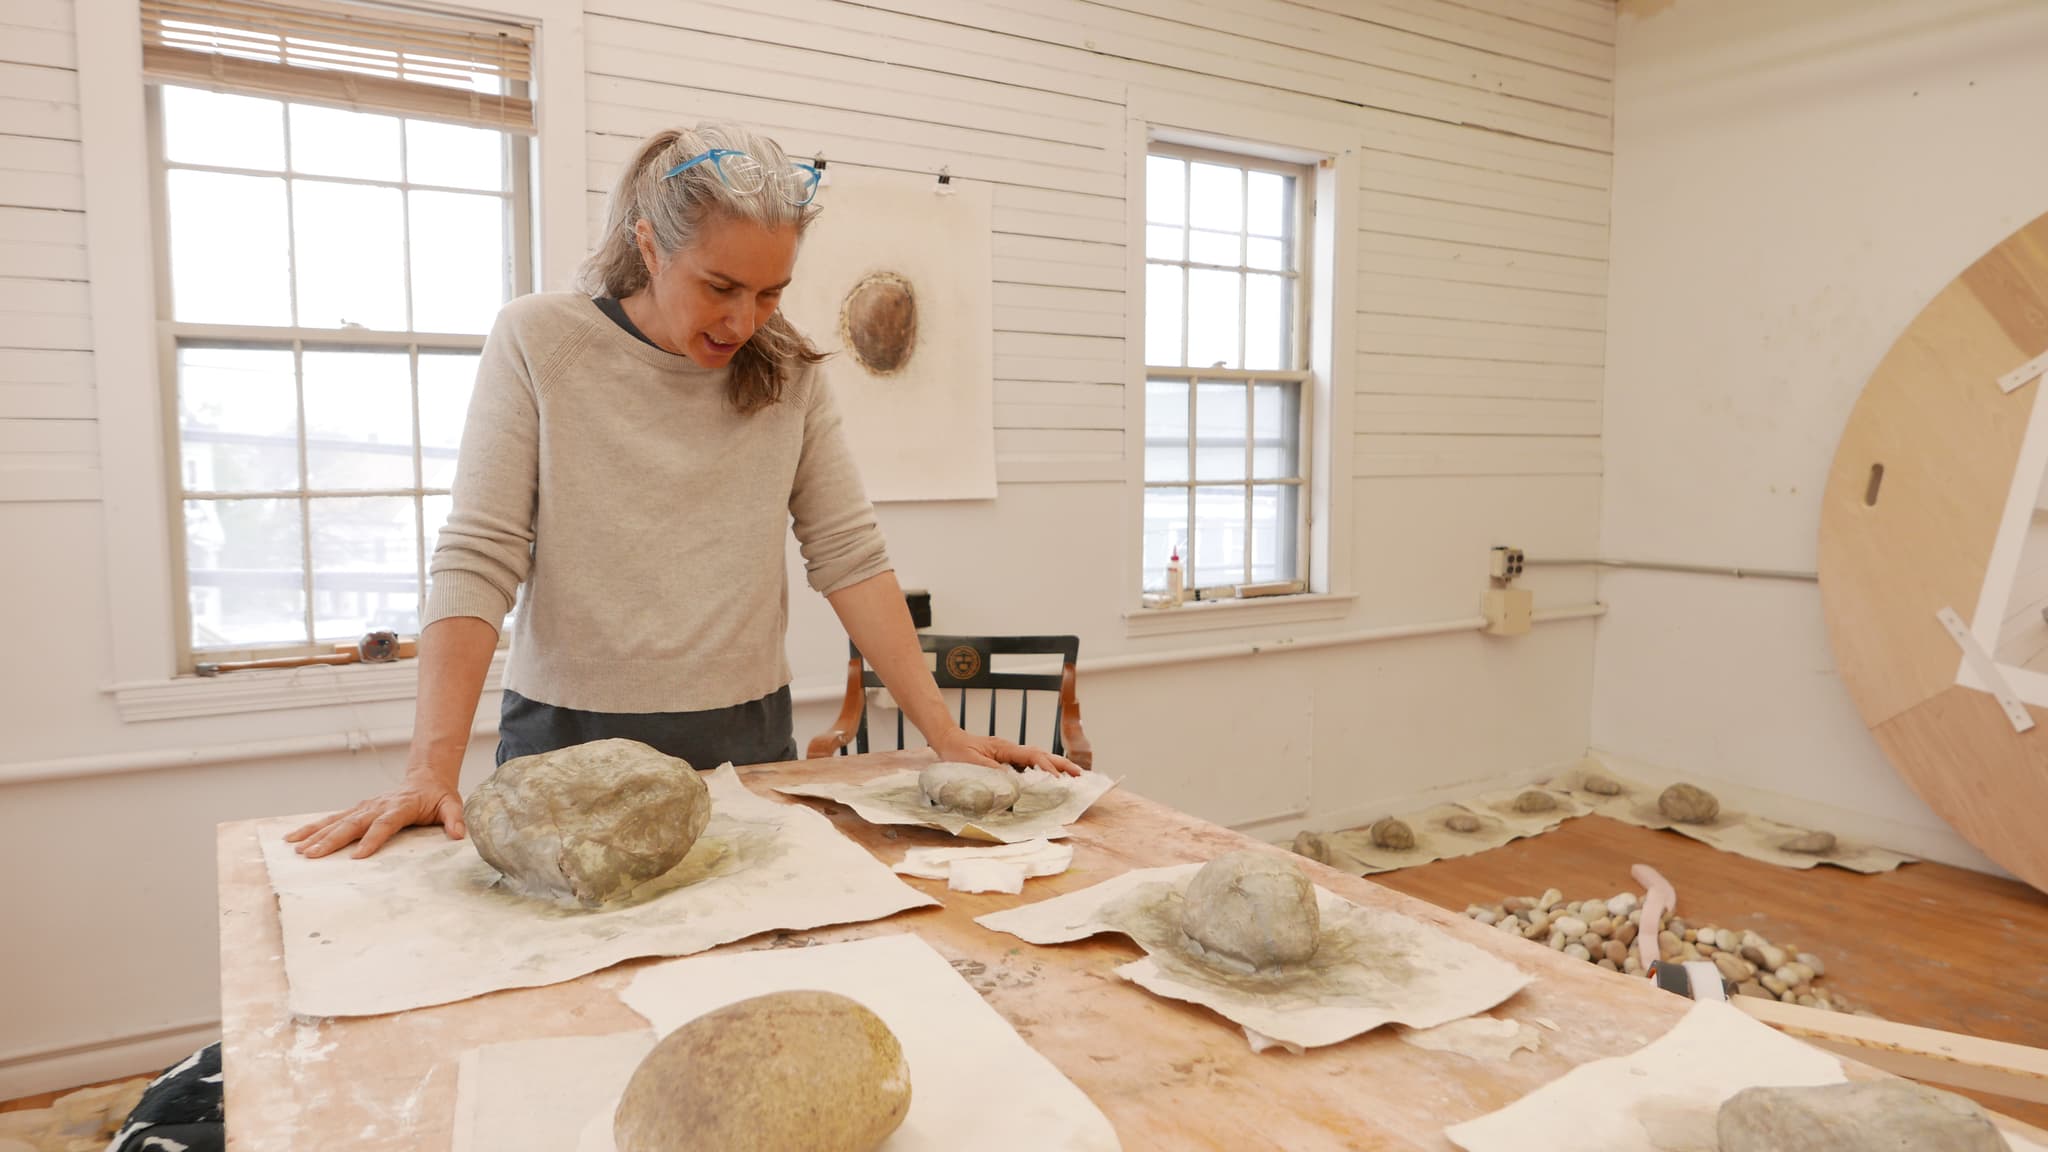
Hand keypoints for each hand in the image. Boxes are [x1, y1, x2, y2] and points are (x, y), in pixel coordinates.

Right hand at [283, 778, 467, 858]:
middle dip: (331, 840)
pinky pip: (331, 820)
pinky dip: (311, 828)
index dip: (371, 839)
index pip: (384, 824)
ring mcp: (364, 807)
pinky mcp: (356, 810)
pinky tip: (293, 839)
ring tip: (296, 849)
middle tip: (313, 856)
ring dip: (315, 835)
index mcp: (400, 806)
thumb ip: (455, 819)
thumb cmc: (438, 796)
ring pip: (335, 821)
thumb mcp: (452, 805)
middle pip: (352, 824)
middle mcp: (377, 805)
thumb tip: (459, 835)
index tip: (357, 856)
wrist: (426, 778)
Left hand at [928, 728, 1083, 776]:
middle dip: (1062, 765)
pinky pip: (1030, 764)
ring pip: (1039, 759)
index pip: (1033, 757)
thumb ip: (992, 773)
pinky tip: (1050, 777)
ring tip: (1073, 776)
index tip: (1058, 780)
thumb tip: (1012, 783)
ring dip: (1056, 767)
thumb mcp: (972, 763)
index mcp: (1006, 749)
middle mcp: (1012, 750)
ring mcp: (1011, 754)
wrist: (948, 740)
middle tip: (1080, 775)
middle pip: (1042, 755)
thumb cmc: (957, 752)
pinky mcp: (1007, 760)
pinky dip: (1044, 770)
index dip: (1047, 768)